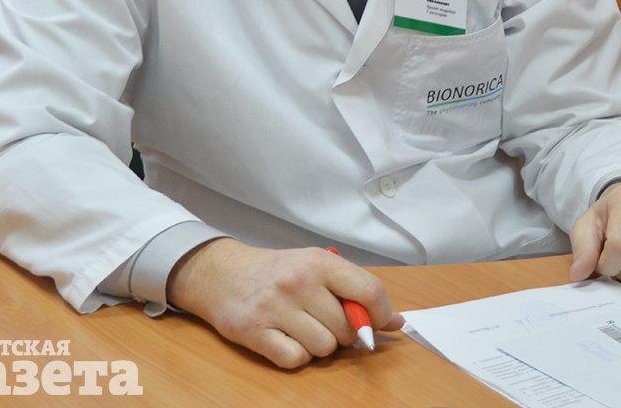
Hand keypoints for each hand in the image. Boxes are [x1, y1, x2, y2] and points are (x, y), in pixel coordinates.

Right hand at [166, 238, 403, 367]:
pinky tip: (285, 337)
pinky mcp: (255, 332)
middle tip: (325, 320)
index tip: (382, 323)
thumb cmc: (277, 270)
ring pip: (324, 348)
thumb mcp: (314, 266)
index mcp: (318, 262)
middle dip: (344, 333)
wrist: (223, 273)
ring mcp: (275, 308)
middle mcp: (298, 282)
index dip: (382, 314)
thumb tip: (397, 322)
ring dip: (319, 345)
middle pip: (347, 329)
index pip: (369, 291)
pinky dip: (296, 356)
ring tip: (302, 327)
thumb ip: (353, 289)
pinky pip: (296, 360)